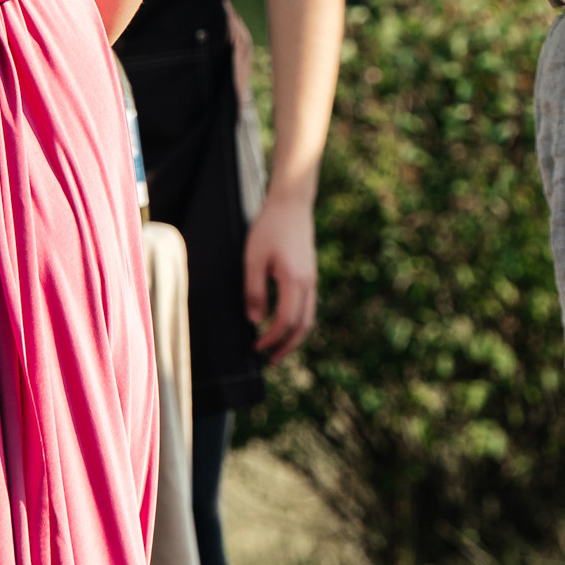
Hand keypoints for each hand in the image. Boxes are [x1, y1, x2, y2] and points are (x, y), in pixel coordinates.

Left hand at [243, 194, 319, 358]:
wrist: (291, 203)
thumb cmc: (269, 227)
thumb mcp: (253, 258)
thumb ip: (254, 290)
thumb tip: (256, 321)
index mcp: (294, 280)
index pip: (286, 321)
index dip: (271, 339)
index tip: (256, 347)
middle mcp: (308, 283)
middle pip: (303, 325)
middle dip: (287, 347)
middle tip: (270, 361)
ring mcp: (312, 278)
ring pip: (309, 317)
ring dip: (295, 337)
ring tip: (279, 349)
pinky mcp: (310, 274)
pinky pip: (308, 306)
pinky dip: (298, 322)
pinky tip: (285, 324)